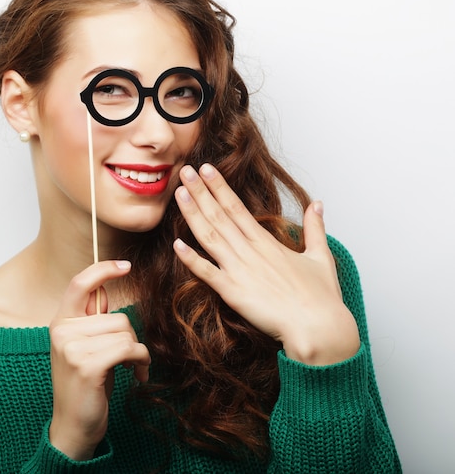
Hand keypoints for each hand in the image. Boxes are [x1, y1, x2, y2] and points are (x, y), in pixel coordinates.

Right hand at [48, 260, 150, 459]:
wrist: (73, 427)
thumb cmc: (86, 385)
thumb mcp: (85, 348)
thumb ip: (93, 321)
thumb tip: (106, 290)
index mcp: (61, 322)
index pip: (80, 283)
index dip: (103, 269)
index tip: (126, 266)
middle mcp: (62, 331)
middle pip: (117, 316)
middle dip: (131, 338)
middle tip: (128, 359)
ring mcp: (72, 348)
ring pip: (125, 333)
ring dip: (137, 352)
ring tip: (130, 368)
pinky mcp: (87, 365)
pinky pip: (129, 349)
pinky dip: (141, 362)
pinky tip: (137, 376)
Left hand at [173, 164, 359, 365]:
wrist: (320, 328)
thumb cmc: (321, 298)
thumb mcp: (322, 256)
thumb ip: (316, 228)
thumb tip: (318, 204)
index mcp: (268, 243)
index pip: (237, 207)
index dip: (219, 188)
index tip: (206, 170)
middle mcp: (251, 252)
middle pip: (220, 216)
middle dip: (201, 192)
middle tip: (185, 171)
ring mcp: (241, 271)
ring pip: (210, 237)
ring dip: (193, 214)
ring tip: (179, 193)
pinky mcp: (234, 293)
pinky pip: (208, 274)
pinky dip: (191, 260)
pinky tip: (176, 245)